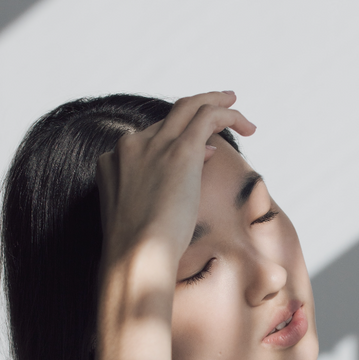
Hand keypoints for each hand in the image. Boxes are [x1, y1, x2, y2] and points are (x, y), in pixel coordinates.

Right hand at [96, 91, 255, 268]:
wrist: (135, 256)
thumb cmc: (138, 251)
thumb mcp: (139, 217)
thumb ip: (155, 190)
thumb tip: (191, 166)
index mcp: (113, 162)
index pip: (150, 139)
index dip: (177, 141)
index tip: (202, 152)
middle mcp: (130, 147)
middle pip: (168, 117)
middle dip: (196, 108)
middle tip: (221, 104)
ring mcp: (153, 145)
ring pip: (189, 107)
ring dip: (215, 102)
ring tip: (235, 105)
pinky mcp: (179, 151)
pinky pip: (207, 116)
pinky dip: (227, 114)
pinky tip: (246, 125)